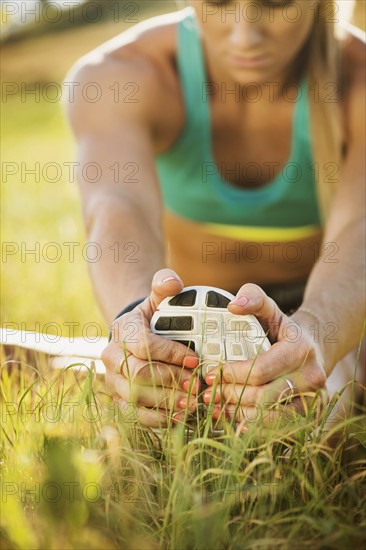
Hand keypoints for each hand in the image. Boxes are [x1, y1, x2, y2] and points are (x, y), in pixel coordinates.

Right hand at [102, 269, 201, 427]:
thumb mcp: (159, 297)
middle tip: (196, 385)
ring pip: (135, 398)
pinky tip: (180, 417)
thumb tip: (173, 282)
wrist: (137, 337)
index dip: (170, 354)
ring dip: (166, 403)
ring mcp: (113, 381)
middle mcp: (112, 357)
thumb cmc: (154, 317)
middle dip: (170, 381)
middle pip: (138, 375)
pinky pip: (135, 416)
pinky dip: (158, 419)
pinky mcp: (119, 401)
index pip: (143, 345)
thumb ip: (165, 284)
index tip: (194, 359)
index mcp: (123, 330)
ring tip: (192, 403)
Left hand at [202, 283, 327, 428]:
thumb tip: (233, 306)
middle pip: (263, 397)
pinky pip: (277, 428)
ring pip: (270, 417)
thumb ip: (251, 298)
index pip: (260, 369)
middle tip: (208, 394)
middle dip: (230, 396)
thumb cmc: (282, 329)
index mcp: (300, 349)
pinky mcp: (309, 417)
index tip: (210, 374)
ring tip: (218, 406)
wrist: (312, 347)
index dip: (231, 375)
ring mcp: (314, 400)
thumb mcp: (269, 308)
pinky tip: (234, 417)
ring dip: (238, 414)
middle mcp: (312, 377)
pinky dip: (252, 426)